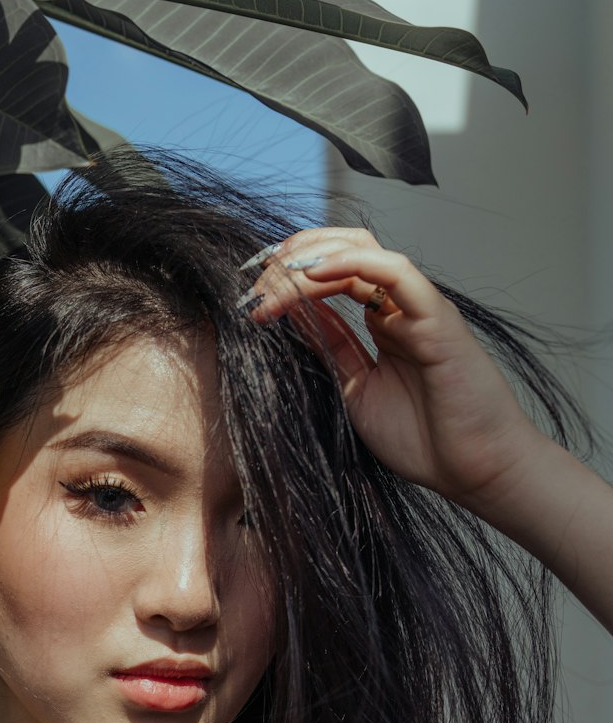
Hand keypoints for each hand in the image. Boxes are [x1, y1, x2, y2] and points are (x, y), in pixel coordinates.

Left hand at [241, 228, 548, 510]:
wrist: (473, 471)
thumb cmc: (423, 439)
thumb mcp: (355, 389)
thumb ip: (329, 350)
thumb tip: (288, 316)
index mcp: (382, 321)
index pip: (332, 273)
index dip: (287, 274)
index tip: (249, 295)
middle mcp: (400, 307)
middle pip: (343, 251)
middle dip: (292, 258)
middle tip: (253, 284)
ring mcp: (419, 309)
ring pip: (363, 253)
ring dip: (311, 259)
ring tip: (274, 281)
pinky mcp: (437, 320)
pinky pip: (396, 273)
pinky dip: (352, 264)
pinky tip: (312, 275)